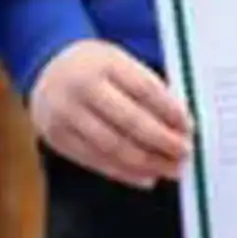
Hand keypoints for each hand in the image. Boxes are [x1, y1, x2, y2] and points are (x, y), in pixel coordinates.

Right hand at [29, 39, 192, 187]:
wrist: (47, 68)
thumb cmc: (95, 66)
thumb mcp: (119, 61)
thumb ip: (146, 86)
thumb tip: (179, 122)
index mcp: (103, 62)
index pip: (144, 88)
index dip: (170, 111)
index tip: (189, 126)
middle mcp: (82, 87)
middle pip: (130, 121)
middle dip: (162, 141)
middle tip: (185, 152)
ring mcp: (66, 115)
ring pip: (113, 147)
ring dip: (148, 162)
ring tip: (171, 169)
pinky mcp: (58, 139)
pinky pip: (96, 161)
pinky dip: (125, 173)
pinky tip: (147, 176)